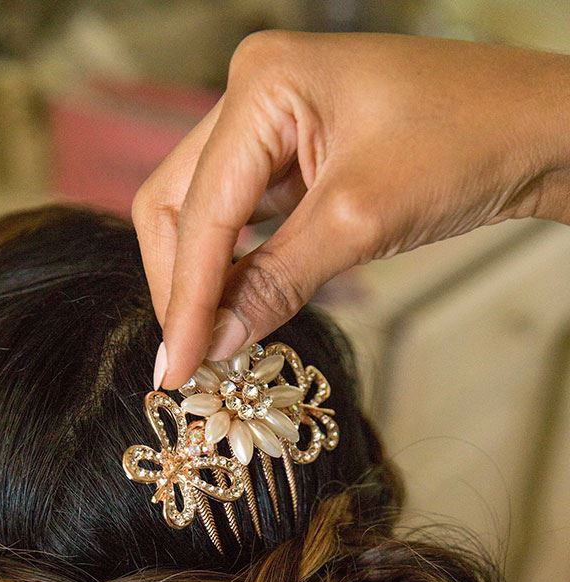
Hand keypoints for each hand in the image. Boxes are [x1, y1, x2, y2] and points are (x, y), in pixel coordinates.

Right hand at [132, 32, 569, 388]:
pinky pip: (242, 217)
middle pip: (177, 203)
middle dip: (179, 285)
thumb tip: (214, 343)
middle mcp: (254, 93)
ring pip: (201, 212)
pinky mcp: (293, 152)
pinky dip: (235, 267)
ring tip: (209, 347)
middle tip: (188, 362)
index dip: (184, 298)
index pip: (200, 210)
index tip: (175, 369)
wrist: (539, 129)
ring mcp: (270, 121)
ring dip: (201, 280)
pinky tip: (237, 311)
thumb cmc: (469, 144)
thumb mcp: (362, 220)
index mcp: (263, 84)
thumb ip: (277, 281)